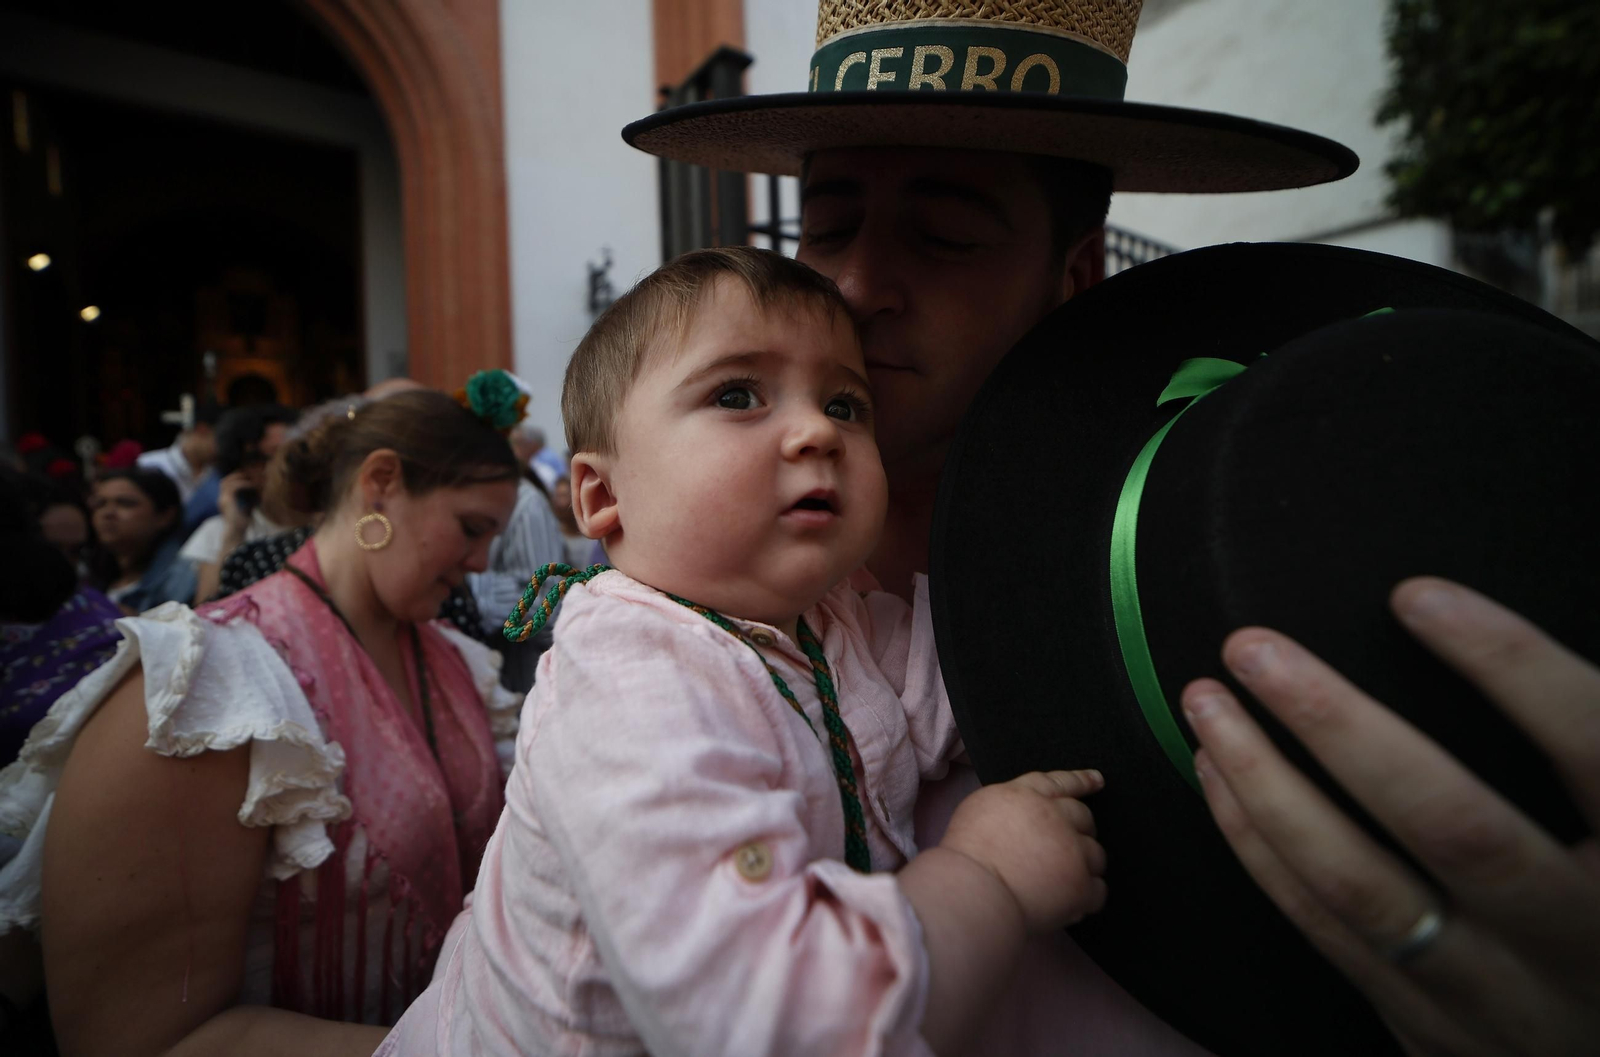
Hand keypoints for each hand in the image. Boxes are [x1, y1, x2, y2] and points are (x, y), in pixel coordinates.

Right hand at [216, 472, 254, 532]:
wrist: (236, 532)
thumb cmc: (241, 525)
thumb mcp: (246, 510)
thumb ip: (248, 503)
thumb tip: (256, 497)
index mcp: (224, 501)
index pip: (226, 485)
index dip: (235, 479)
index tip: (247, 477)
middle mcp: (221, 499)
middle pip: (224, 481)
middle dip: (235, 475)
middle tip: (248, 474)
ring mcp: (222, 499)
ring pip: (227, 482)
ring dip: (239, 478)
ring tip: (250, 478)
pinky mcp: (226, 501)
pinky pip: (233, 487)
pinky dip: (242, 484)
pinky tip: (251, 485)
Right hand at [940, 769, 1106, 931]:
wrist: (974, 893)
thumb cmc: (967, 857)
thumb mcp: (980, 809)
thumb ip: (1012, 805)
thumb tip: (1031, 814)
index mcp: (1026, 796)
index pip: (1059, 782)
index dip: (1080, 781)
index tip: (1097, 780)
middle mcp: (1055, 817)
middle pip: (1083, 816)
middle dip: (1081, 830)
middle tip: (1067, 848)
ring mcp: (1072, 851)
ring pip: (1096, 854)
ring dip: (1083, 866)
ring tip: (1060, 882)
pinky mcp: (1080, 885)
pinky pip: (1098, 890)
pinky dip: (1085, 898)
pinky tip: (1069, 903)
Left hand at [1181, 577, 1599, 1056]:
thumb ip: (1588, 740)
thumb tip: (1488, 626)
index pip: (1589, 749)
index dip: (1511, 667)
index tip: (1418, 595)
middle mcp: (1575, 944)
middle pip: (1451, 825)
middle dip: (1339, 727)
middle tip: (1252, 647)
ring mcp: (1496, 1000)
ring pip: (1359, 888)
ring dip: (1265, 786)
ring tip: (1206, 701)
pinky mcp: (1429, 1029)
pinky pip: (1325, 932)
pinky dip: (1259, 850)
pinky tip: (1218, 779)